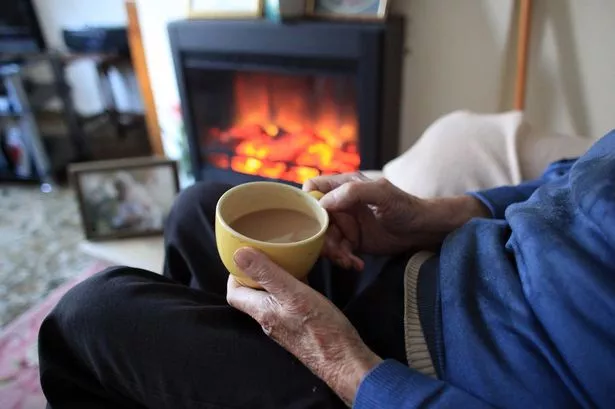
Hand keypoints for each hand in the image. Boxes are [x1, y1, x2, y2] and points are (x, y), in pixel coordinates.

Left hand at [227, 248, 381, 404]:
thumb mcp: (292, 293)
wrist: (344, 359)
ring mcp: (284, 325)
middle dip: (255, 272)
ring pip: (271, 297)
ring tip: (284, 260)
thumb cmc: (319, 328)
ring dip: (274, 278)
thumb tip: (238, 254)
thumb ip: (266, 274)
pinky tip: (304, 278)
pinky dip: (291, 287)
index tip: (246, 256)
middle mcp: (269, 320)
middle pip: (252, 294)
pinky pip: (288, 302)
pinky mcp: (299, 327)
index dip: (235, 274)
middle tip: (266, 253)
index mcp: (261, 311)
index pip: (234, 293)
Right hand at [304, 173, 488, 269]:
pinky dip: (344, 260)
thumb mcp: (381, 193)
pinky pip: (338, 252)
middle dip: (322, 238)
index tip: (312, 221)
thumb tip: (323, 203)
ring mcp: (346, 224)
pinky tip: (357, 264)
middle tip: (336, 251)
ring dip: (334, 253)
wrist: (423, 231)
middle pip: (315, 220)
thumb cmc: (406, 206)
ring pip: (324, 239)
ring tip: (350, 261)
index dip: (307, 204)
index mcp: (343, 185)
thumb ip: (353, 192)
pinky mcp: (352, 242)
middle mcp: (341, 204)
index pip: (312, 189)